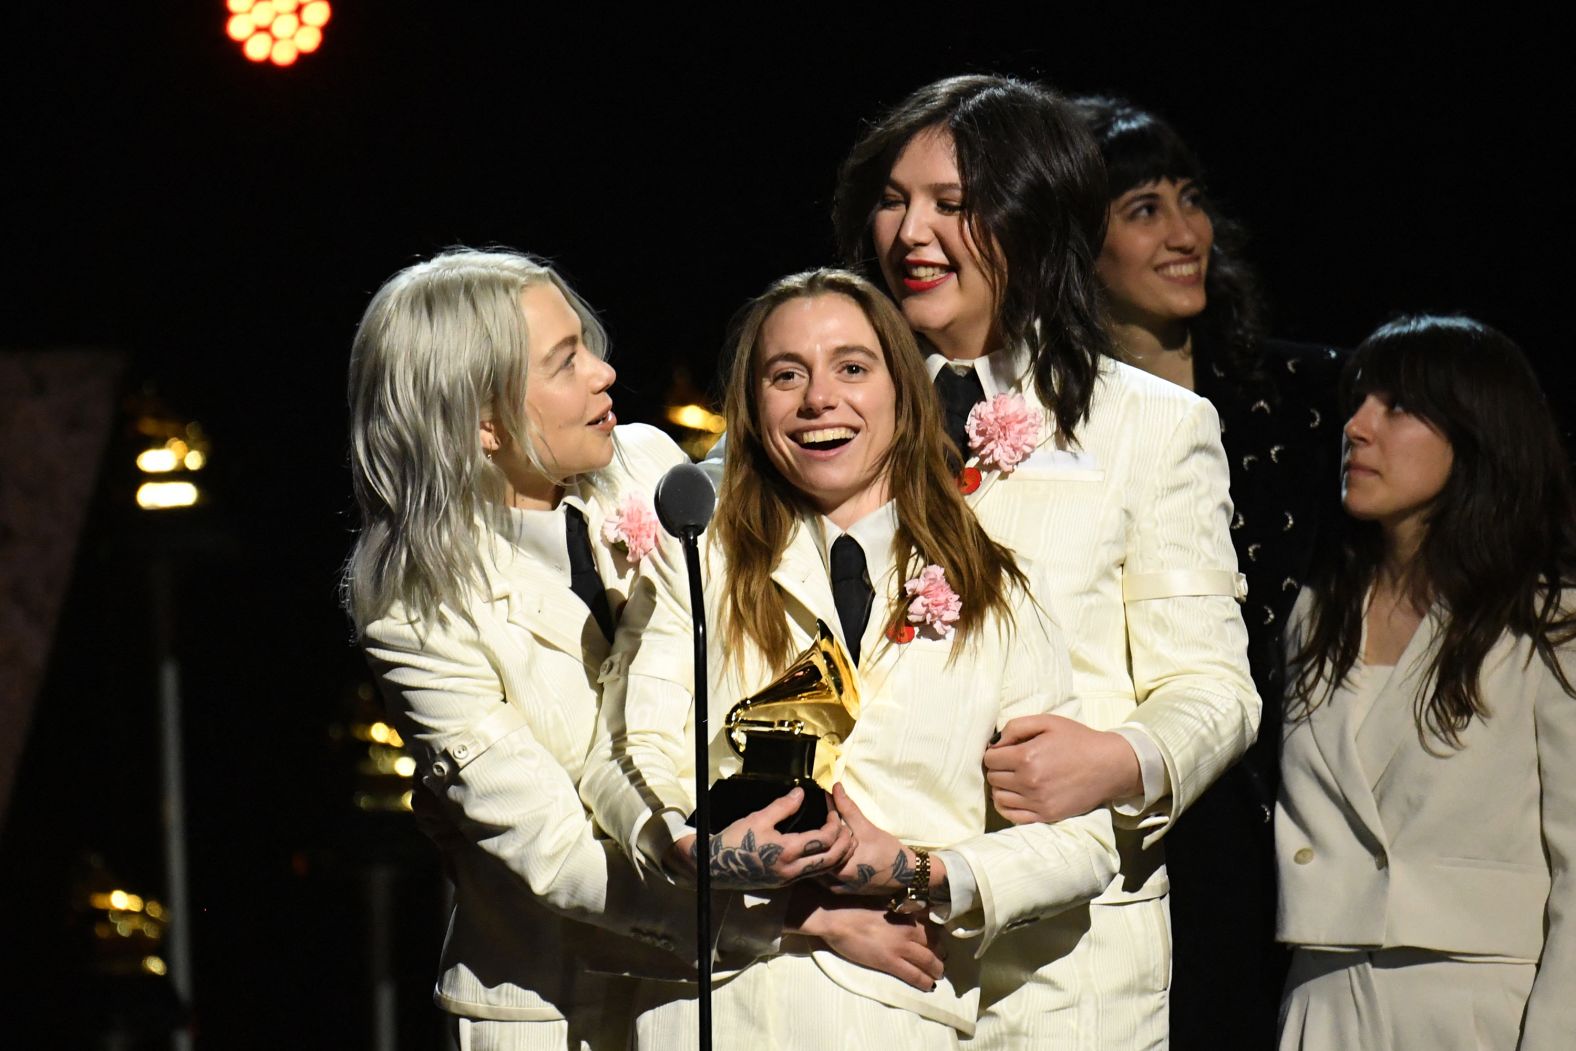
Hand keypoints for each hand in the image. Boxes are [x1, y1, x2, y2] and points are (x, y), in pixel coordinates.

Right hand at [667, 788, 853, 890]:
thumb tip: (801, 793)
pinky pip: (813, 874)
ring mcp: (789, 879)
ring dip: (838, 854)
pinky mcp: (785, 882)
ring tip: (841, 838)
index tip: (833, 811)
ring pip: (824, 870)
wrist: (715, 867)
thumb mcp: (757, 819)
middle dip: (844, 843)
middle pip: (832, 860)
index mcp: (787, 852)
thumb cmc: (735, 841)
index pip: (824, 839)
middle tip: (846, 827)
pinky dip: (825, 862)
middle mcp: (792, 869)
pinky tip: (823, 849)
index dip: (834, 824)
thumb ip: (782, 806)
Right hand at [788, 887, 945, 991]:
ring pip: (928, 962)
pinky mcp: (890, 962)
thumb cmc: (854, 907)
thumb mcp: (882, 903)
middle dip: (940, 957)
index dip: (937, 940)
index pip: (930, 929)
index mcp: (905, 915)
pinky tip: (929, 986)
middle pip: (934, 946)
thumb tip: (908, 912)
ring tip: (937, 977)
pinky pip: (914, 975)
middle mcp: (908, 930)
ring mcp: (900, 947)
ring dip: (936, 971)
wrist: (837, 918)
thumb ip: (898, 910)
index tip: (939, 946)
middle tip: (940, 964)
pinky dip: (924, 982)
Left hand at [822, 784, 945, 901]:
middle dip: (820, 842)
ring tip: (828, 839)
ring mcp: (839, 889)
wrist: (907, 874)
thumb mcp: (866, 828)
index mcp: (839, 867)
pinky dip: (827, 866)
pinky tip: (833, 854)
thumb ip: (847, 808)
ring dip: (822, 854)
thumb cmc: (888, 850)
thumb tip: (835, 787)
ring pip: (820, 869)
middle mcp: (836, 882)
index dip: (821, 830)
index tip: (829, 817)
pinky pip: (828, 879)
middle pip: (817, 859)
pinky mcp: (844, 892)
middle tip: (825, 827)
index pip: (818, 847)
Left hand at [984, 714, 1140, 823]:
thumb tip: (995, 744)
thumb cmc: (1077, 740)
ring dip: (1002, 787)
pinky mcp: (1046, 815)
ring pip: (999, 798)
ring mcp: (1038, 801)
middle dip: (998, 769)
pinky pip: (1012, 816)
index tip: (1005, 751)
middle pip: (993, 778)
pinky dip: (1008, 806)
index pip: (989, 759)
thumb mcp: (1047, 722)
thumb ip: (1015, 727)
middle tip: (1011, 764)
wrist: (1108, 765)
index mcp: (1026, 756)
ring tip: (1015, 779)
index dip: (995, 752)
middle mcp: (1029, 781)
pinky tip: (1016, 796)